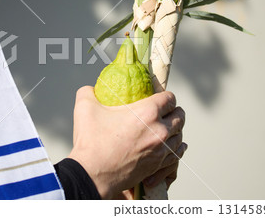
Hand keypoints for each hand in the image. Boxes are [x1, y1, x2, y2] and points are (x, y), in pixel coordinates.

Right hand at [68, 86, 186, 198]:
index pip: (169, 98)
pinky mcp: (158, 165)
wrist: (92, 174)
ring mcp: (161, 149)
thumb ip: (89, 92)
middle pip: (180, 116)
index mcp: (147, 112)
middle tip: (165, 111)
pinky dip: (176, 147)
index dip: (165, 96)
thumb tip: (92, 89)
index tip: (159, 98)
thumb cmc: (91, 141)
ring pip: (180, 136)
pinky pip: (176, 154)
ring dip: (175, 130)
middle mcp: (159, 130)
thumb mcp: (85, 107)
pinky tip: (172, 145)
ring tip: (168, 127)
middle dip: (174, 111)